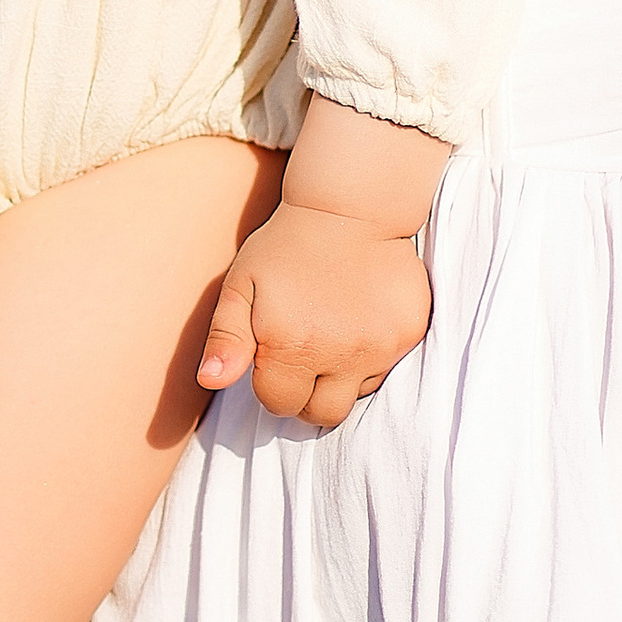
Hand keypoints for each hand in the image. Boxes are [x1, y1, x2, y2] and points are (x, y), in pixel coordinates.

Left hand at [198, 214, 431, 427]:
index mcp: (290, 345)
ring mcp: (379, 346)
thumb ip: (226, 339)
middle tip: (304, 356)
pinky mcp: (409, 333)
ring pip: (356, 394)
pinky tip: (359, 321)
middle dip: (307, 395)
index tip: (274, 354)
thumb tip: (211, 381)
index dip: (271, 383)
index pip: (278, 403)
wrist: (350, 206)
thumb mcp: (241, 286)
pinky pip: (387, 368)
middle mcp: (339, 353)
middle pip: (322, 414)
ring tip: (332, 333)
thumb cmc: (286, 246)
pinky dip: (371, 355)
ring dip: (341, 377)